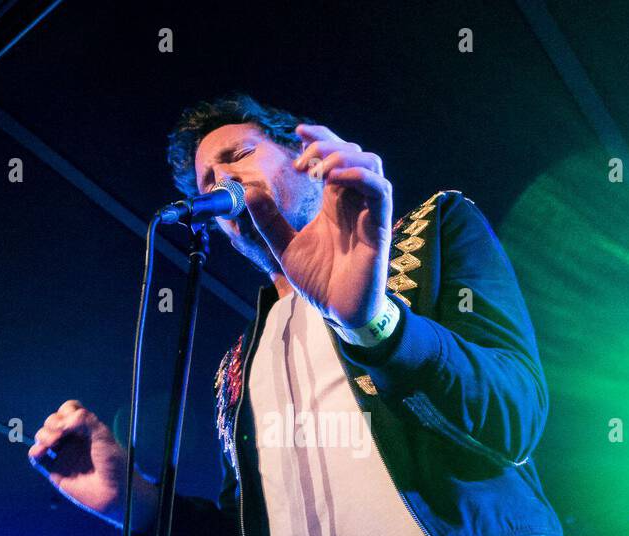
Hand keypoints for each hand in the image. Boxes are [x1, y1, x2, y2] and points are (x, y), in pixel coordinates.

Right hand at [28, 400, 156, 527]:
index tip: (69, 420)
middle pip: (53, 422)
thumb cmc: (115, 463)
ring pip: (43, 438)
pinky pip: (38, 459)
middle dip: (52, 423)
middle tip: (59, 434)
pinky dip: (35, 452)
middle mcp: (74, 440)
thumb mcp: (104, 436)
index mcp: (86, 429)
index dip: (65, 411)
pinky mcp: (56, 471)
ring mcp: (64, 455)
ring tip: (50, 444)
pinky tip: (39, 452)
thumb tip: (63, 420)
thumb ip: (84, 421)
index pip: (69, 411)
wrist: (116, 492)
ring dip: (42, 436)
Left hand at [244, 124, 392, 328]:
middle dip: (325, 145)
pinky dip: (360, 175)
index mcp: (334, 201)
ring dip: (342, 157)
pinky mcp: (380, 225)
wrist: (339, 311)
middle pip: (351, 151)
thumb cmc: (320, 281)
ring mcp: (369, 211)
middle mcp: (354, 200)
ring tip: (318, 171)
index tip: (297, 131)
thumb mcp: (284, 246)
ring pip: (369, 162)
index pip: (333, 155)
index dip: (319, 136)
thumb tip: (248, 192)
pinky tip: (335, 179)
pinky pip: (380, 188)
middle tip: (301, 164)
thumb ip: (269, 220)